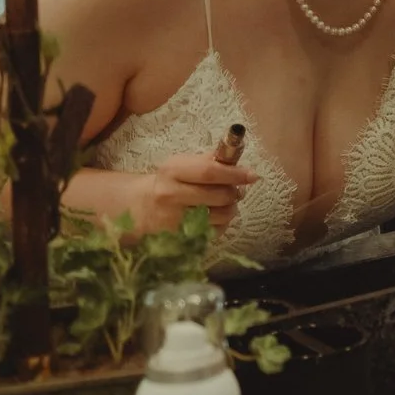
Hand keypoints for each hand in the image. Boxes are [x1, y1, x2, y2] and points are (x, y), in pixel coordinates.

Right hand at [130, 152, 256, 233]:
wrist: (141, 208)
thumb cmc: (169, 182)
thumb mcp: (182, 165)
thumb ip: (209, 160)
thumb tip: (236, 157)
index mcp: (173, 171)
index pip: (210, 172)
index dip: (235, 174)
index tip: (252, 175)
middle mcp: (171, 195)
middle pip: (219, 195)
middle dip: (235, 192)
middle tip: (237, 190)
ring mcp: (174, 220)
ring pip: (220, 215)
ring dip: (231, 208)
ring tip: (227, 202)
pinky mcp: (179, 238)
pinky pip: (214, 232)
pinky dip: (222, 224)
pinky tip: (215, 216)